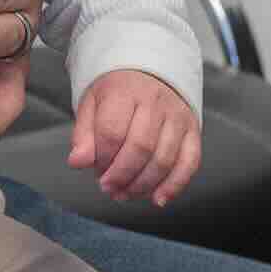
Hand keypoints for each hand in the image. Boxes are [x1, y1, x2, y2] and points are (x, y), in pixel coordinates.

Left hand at [69, 70, 201, 206]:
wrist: (149, 71)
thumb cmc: (116, 92)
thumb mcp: (91, 104)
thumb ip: (83, 134)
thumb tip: (77, 162)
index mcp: (125, 91)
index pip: (112, 132)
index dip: (102, 158)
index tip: (95, 169)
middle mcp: (156, 102)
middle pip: (140, 148)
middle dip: (121, 175)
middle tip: (108, 187)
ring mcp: (177, 116)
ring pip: (164, 159)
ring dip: (143, 185)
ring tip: (125, 193)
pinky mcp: (193, 130)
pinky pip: (189, 162)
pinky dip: (174, 185)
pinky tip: (158, 199)